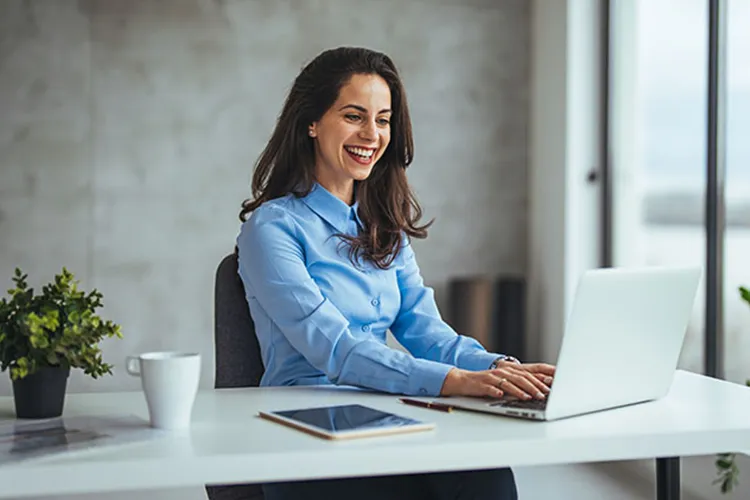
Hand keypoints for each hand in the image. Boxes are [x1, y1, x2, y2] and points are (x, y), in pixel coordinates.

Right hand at [439, 362, 555, 399]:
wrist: (462, 380)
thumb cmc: (485, 383)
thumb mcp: (502, 383)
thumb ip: (516, 385)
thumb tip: (534, 392)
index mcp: (508, 371)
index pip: (527, 374)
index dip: (539, 380)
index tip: (550, 387)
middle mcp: (501, 372)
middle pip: (520, 378)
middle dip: (533, 387)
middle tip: (543, 395)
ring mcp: (491, 378)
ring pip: (508, 383)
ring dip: (519, 391)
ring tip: (528, 397)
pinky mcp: (481, 384)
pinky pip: (490, 388)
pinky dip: (496, 392)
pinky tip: (502, 396)